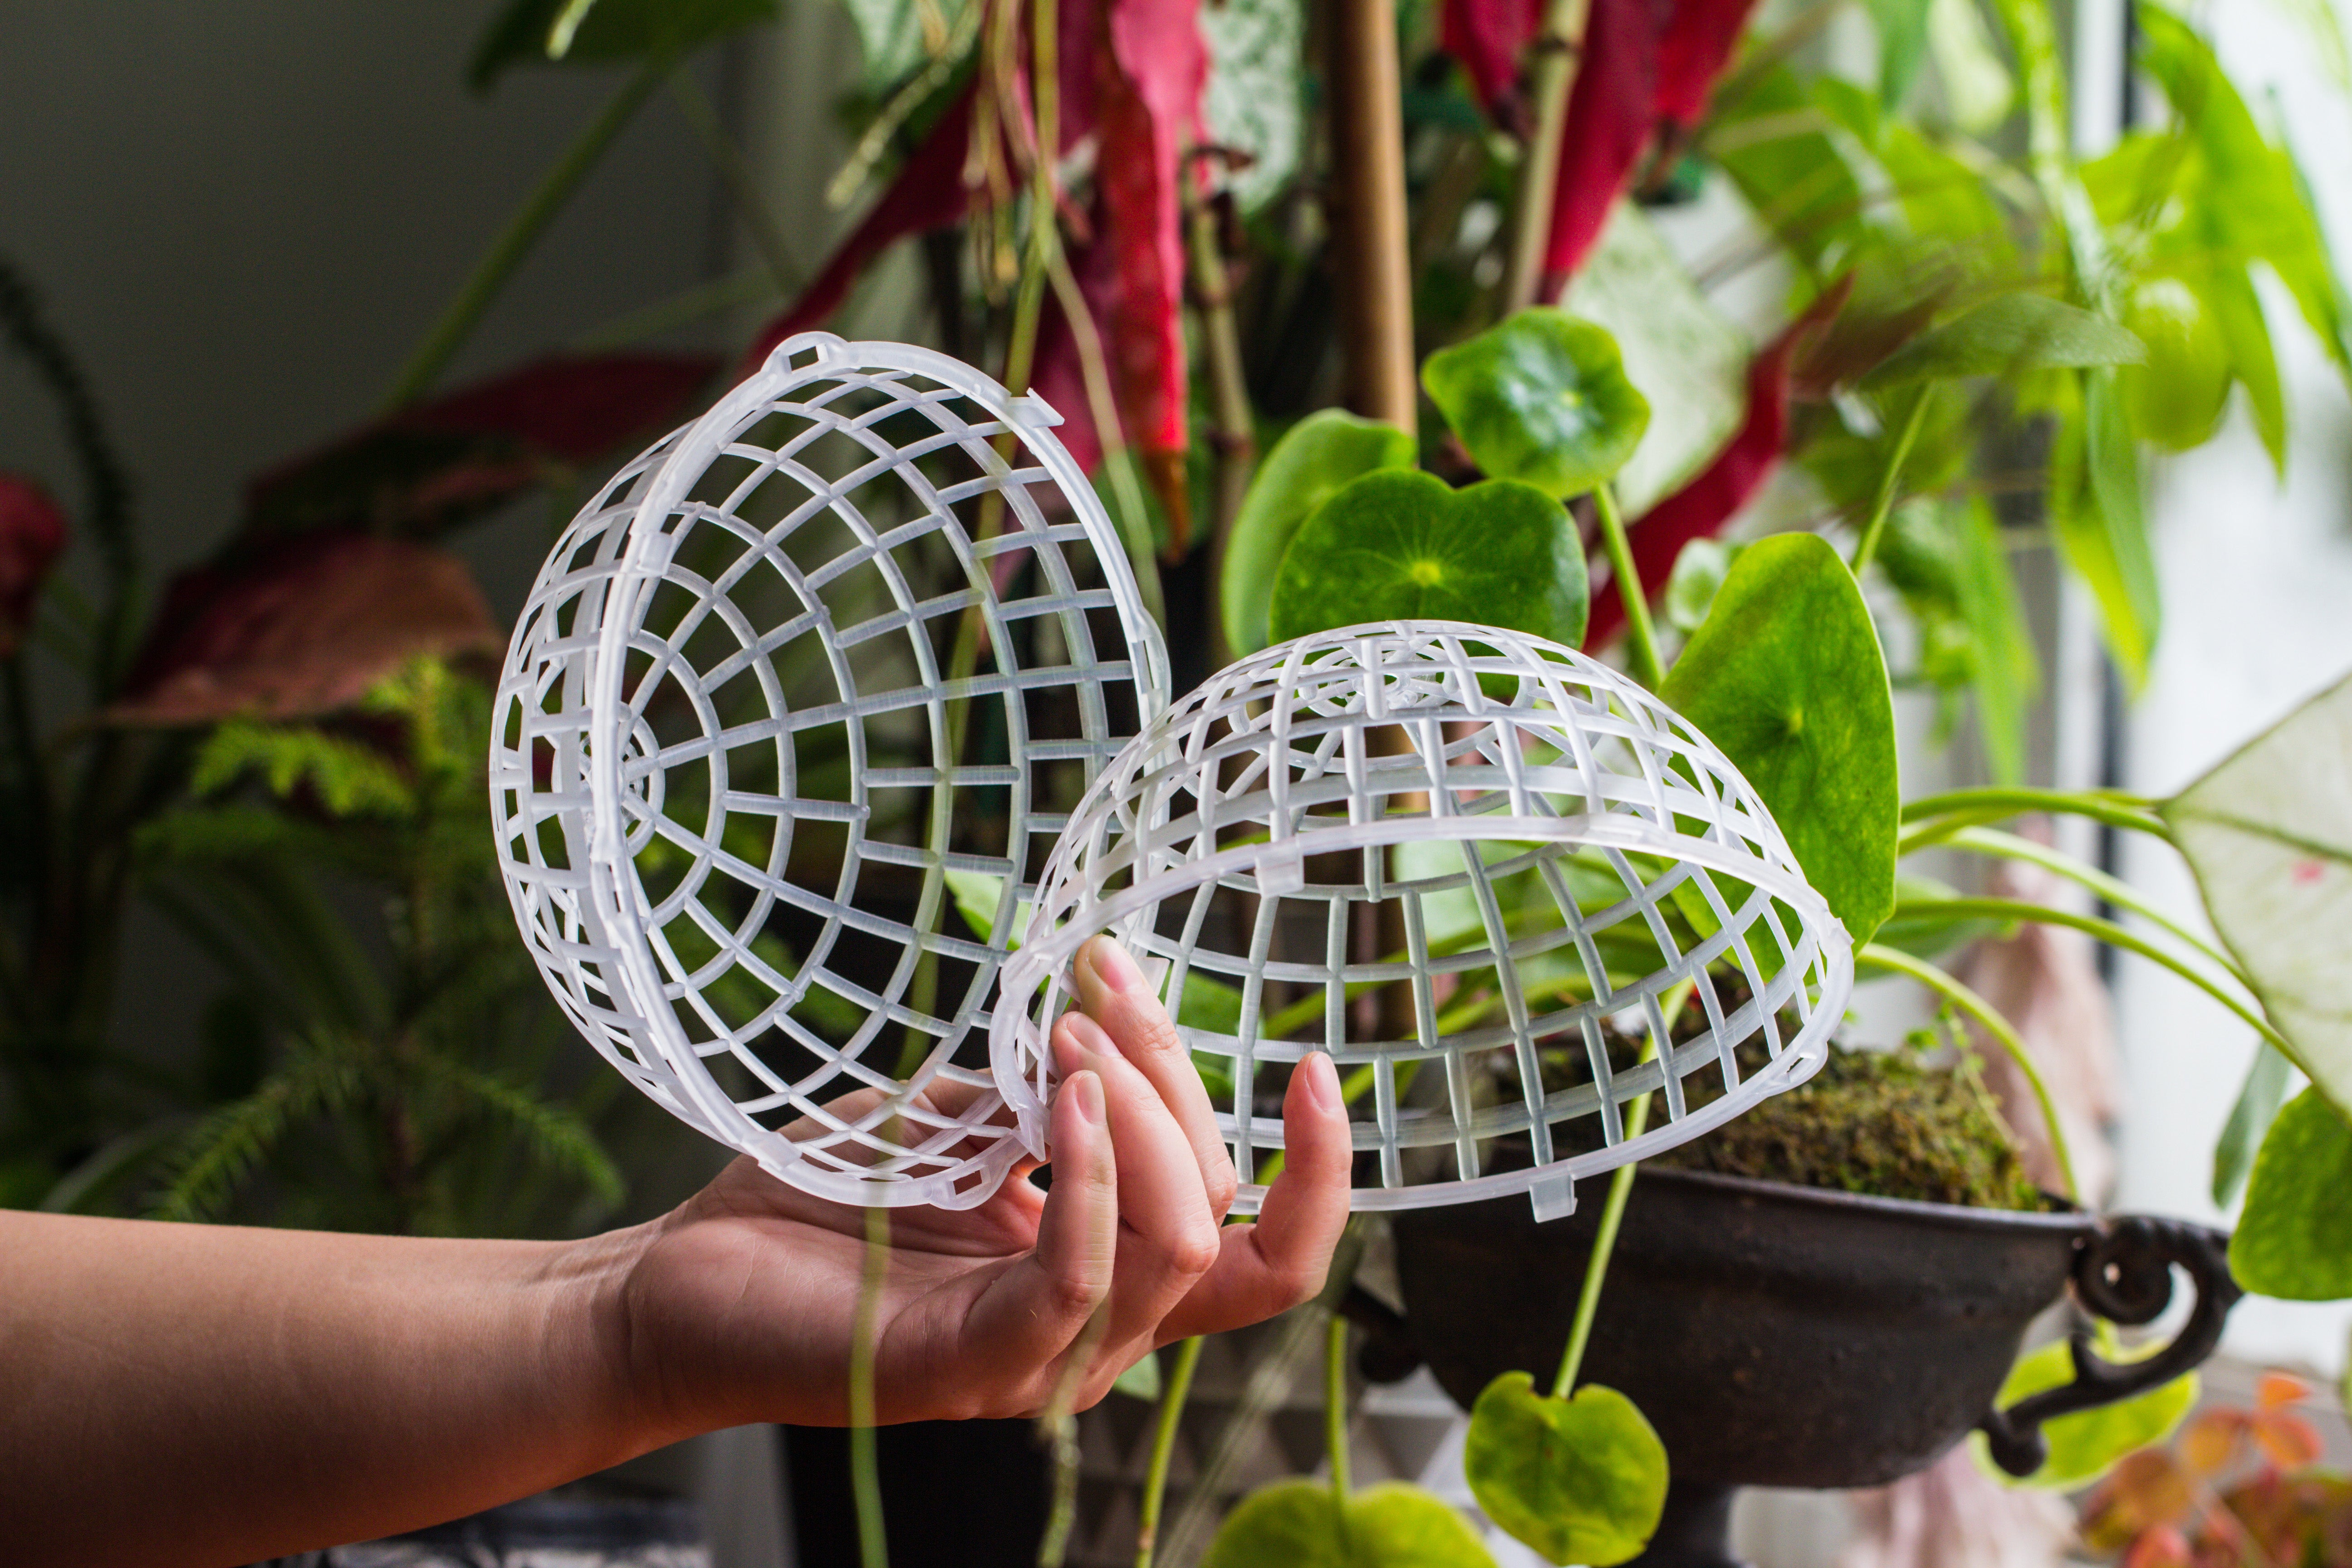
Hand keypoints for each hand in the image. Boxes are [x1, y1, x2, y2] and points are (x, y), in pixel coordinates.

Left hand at [609, 936, 1352, 1431]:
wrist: (685, 1276)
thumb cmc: (825, 1200)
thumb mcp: (963, 1119)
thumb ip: (1049, 1093)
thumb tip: (1113, 1027)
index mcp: (1107, 1277)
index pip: (1259, 1248)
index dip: (1317, 1171)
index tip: (1318, 1059)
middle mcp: (1095, 1335)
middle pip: (1215, 1217)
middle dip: (1178, 1080)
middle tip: (1104, 985)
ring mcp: (1038, 1364)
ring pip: (1171, 1249)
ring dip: (1142, 1120)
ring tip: (1075, 1035)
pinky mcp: (972, 1371)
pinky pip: (1077, 1280)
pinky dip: (1090, 1179)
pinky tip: (1064, 1100)